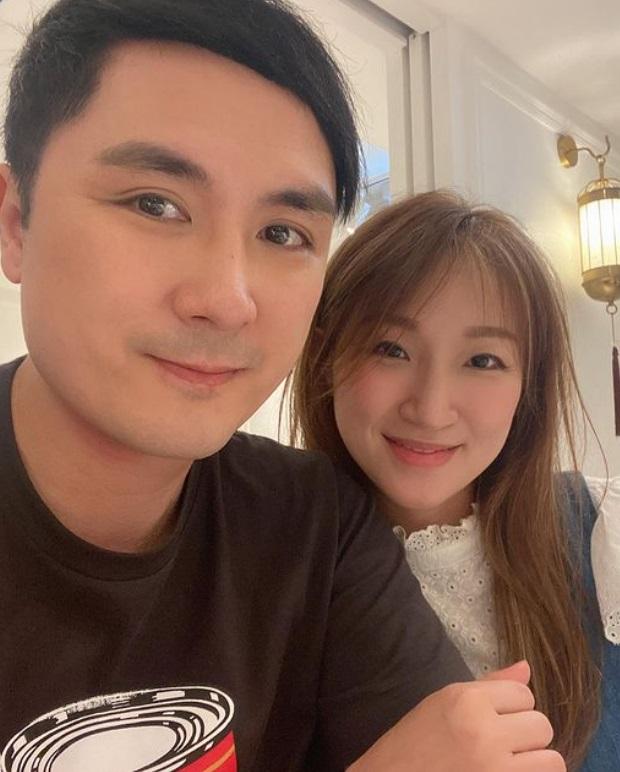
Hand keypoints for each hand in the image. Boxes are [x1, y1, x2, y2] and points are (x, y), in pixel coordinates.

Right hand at [348, 661, 564, 771]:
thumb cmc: (413, 743)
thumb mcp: (444, 703)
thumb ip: (489, 686)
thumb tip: (526, 668)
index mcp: (467, 701)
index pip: (523, 693)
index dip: (512, 708)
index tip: (494, 720)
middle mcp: (485, 732)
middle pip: (542, 725)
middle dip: (526, 736)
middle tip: (502, 747)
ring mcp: (496, 770)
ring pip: (552, 761)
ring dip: (534, 764)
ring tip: (508, 765)